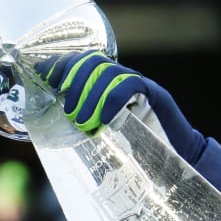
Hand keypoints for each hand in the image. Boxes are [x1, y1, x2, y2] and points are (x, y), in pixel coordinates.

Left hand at [40, 50, 205, 163]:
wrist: (174, 158)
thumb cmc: (133, 148)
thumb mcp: (100, 135)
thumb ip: (79, 124)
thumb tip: (46, 125)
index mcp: (105, 85)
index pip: (81, 61)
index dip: (61, 66)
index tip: (46, 80)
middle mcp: (121, 78)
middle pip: (93, 62)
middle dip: (74, 81)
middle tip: (67, 110)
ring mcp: (138, 83)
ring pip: (109, 73)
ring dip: (89, 96)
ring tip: (80, 121)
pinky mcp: (155, 94)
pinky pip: (130, 85)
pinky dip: (112, 101)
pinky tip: (104, 120)